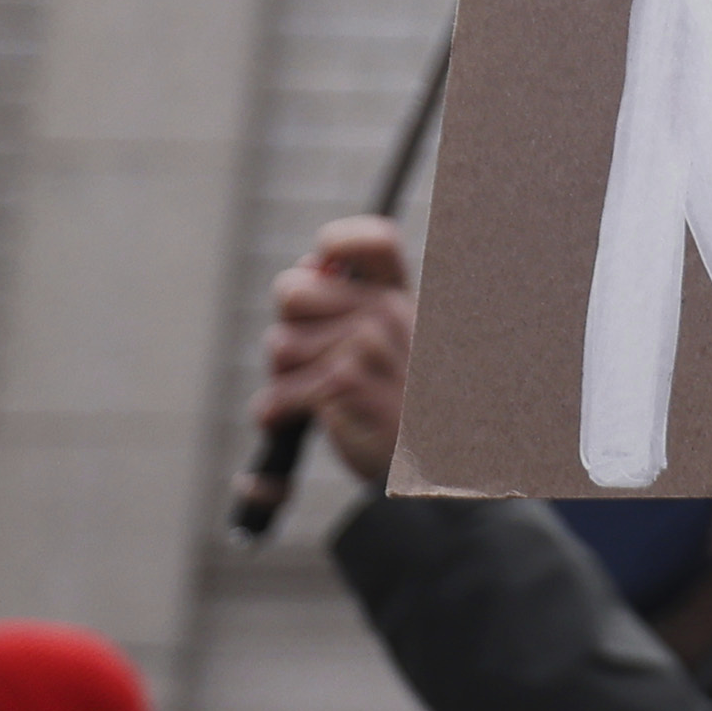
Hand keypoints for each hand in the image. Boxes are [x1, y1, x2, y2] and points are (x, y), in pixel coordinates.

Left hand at [252, 216, 415, 479]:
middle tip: (309, 360)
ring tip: (313, 399)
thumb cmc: (404, 411)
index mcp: (400, 299)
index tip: (322, 268)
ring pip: (278, 346)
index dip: (337, 242)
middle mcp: (388, 312)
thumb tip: (309, 264)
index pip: (372, 240)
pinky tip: (297, 420)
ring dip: (281, 380)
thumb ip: (350, 304)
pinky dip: (277, 414)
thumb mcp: (391, 347)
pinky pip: (278, 392)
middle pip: (291, 290)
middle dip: (286, 331)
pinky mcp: (344, 382)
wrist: (434, 470)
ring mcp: (367, 345)